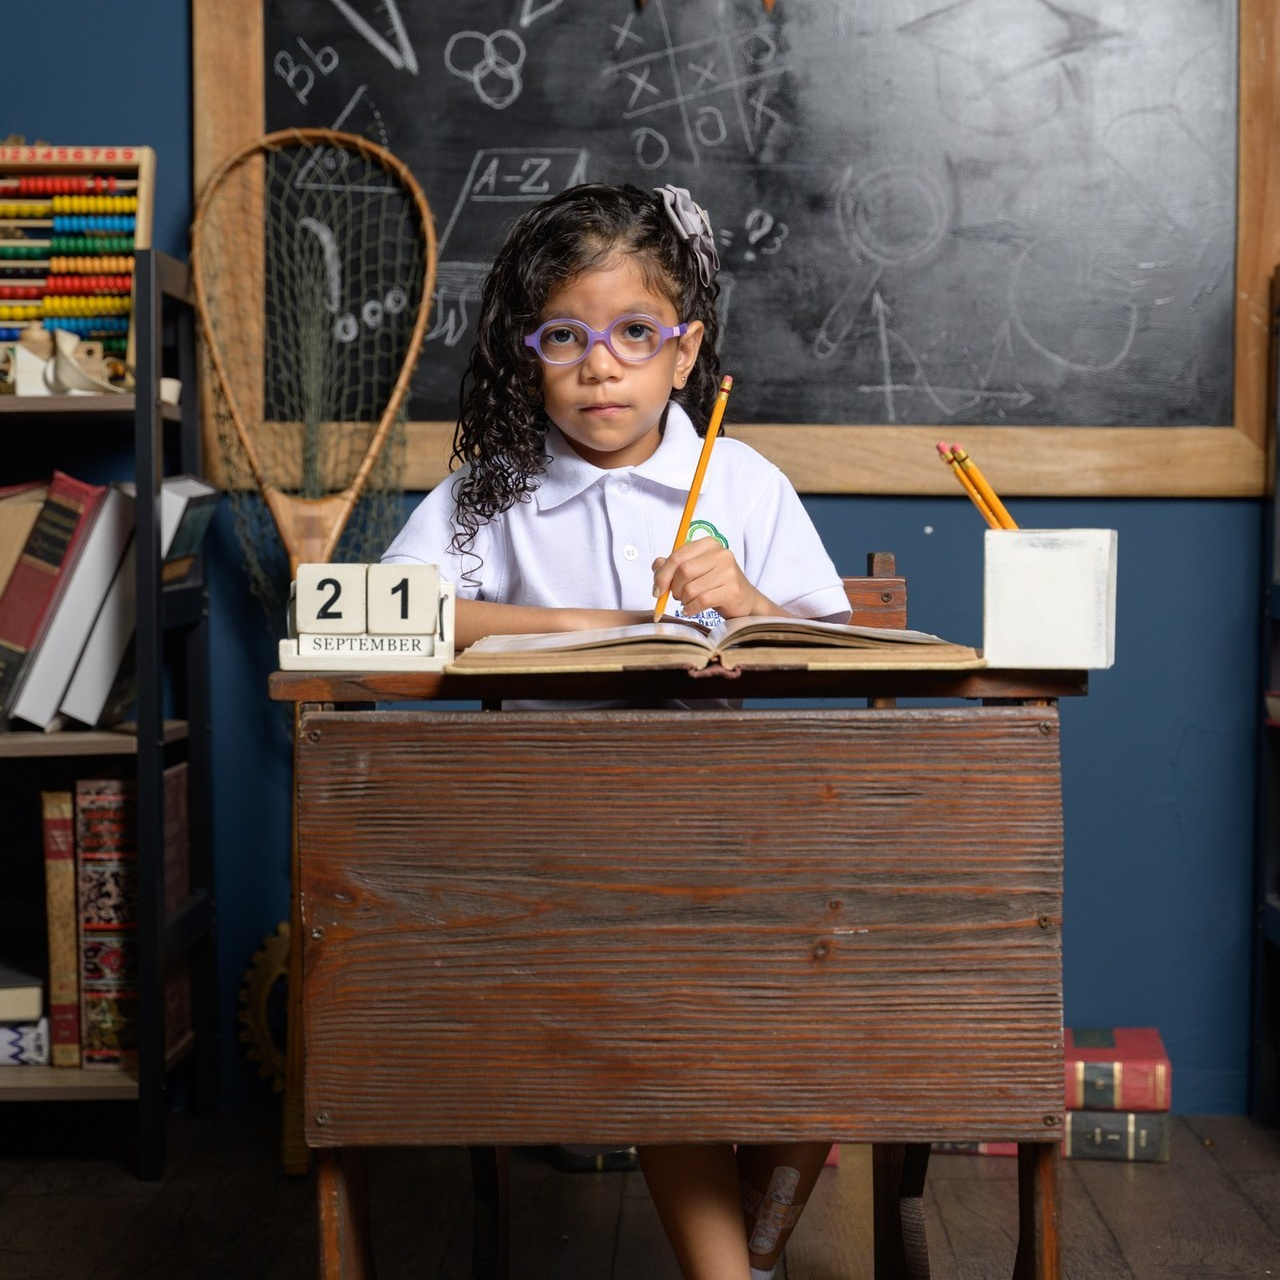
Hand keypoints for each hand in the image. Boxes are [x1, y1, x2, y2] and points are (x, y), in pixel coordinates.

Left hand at [652, 539, 776, 618]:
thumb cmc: (715, 584)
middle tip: (677, 596)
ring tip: (688, 602)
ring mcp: (729, 571)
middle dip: (674, 588)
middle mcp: (721, 554)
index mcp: (708, 544)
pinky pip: (702, 600)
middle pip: (683, 571)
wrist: (744, 600)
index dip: (663, 575)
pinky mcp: (733, 590)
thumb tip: (657, 566)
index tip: (657, 589)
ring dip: (684, 600)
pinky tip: (691, 610)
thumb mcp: (694, 571)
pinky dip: (691, 608)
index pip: (677, 556)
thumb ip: (673, 565)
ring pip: (691, 588)